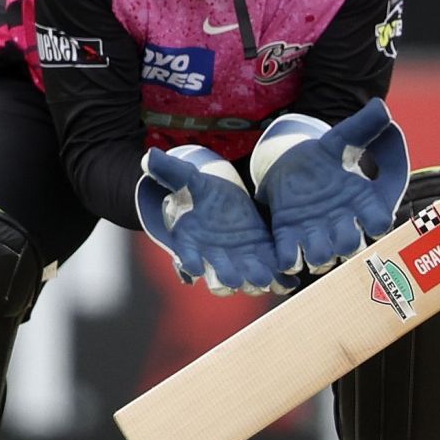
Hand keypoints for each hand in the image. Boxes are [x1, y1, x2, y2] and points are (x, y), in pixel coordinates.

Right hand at [135, 147, 290, 295]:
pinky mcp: (261, 258)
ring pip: (245, 281)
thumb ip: (171, 170)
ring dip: (255, 282)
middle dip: (227, 279)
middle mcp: (213, 259)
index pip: (186, 257)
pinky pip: (270, 275)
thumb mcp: (188, 178)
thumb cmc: (200, 191)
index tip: (194, 267)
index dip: (188, 263)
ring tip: (265, 280)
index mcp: (191, 242)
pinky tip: (289, 283)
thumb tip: (150, 156)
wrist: (221, 199)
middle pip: (218, 279)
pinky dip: (279, 282)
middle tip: (237, 279)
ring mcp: (238, 262)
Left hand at [251, 98, 409, 273]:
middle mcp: (343, 224)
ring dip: (319, 254)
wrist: (292, 166)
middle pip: (351, 246)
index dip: (379, 223)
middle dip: (347, 242)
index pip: (379, 221)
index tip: (376, 219)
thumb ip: (362, 126)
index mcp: (362, 203)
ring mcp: (316, 234)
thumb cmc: (325, 157)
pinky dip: (289, 259)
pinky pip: (291, 259)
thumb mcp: (341, 138)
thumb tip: (380, 108)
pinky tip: (288, 252)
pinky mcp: (290, 238)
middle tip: (340, 231)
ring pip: (323, 257)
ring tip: (312, 243)